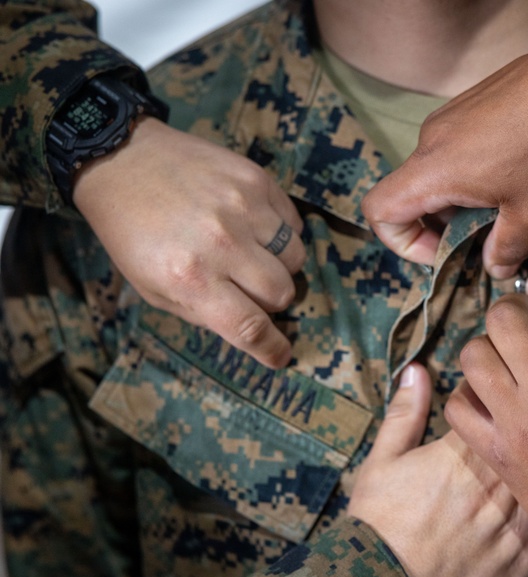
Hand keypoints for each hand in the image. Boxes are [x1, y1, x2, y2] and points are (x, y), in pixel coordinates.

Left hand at [72, 117, 305, 368]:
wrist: (121, 160)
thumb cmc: (132, 233)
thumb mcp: (152, 288)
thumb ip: (202, 312)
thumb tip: (248, 329)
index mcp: (191, 279)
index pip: (250, 327)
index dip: (272, 348)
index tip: (280, 355)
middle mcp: (222, 244)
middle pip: (281, 292)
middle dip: (271, 300)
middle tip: (251, 288)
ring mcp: (244, 208)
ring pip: (295, 257)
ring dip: (280, 265)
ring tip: (254, 254)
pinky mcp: (256, 180)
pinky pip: (293, 222)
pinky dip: (282, 233)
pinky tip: (256, 228)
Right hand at [347, 363, 527, 576]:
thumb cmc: (378, 524)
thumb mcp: (381, 461)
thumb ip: (405, 412)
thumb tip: (418, 368)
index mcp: (461, 456)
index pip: (498, 410)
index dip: (503, 399)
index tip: (502, 394)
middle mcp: (495, 487)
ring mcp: (513, 525)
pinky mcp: (523, 562)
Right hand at [361, 30, 527, 278]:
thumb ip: (508, 250)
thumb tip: (495, 268)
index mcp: (435, 168)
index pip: (379, 210)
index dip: (404, 244)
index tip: (448, 252)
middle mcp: (433, 138)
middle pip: (414, 194)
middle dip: (446, 227)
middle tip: (493, 238)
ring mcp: (454, 115)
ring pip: (441, 172)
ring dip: (467, 200)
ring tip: (515, 205)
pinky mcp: (477, 102)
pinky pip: (461, 148)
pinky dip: (480, 173)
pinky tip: (523, 174)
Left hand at [445, 277, 527, 548]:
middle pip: (506, 319)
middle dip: (514, 308)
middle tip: (524, 320)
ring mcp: (520, 423)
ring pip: (474, 355)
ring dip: (486, 347)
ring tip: (503, 357)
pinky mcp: (500, 454)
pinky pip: (459, 409)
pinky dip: (467, 395)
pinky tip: (488, 395)